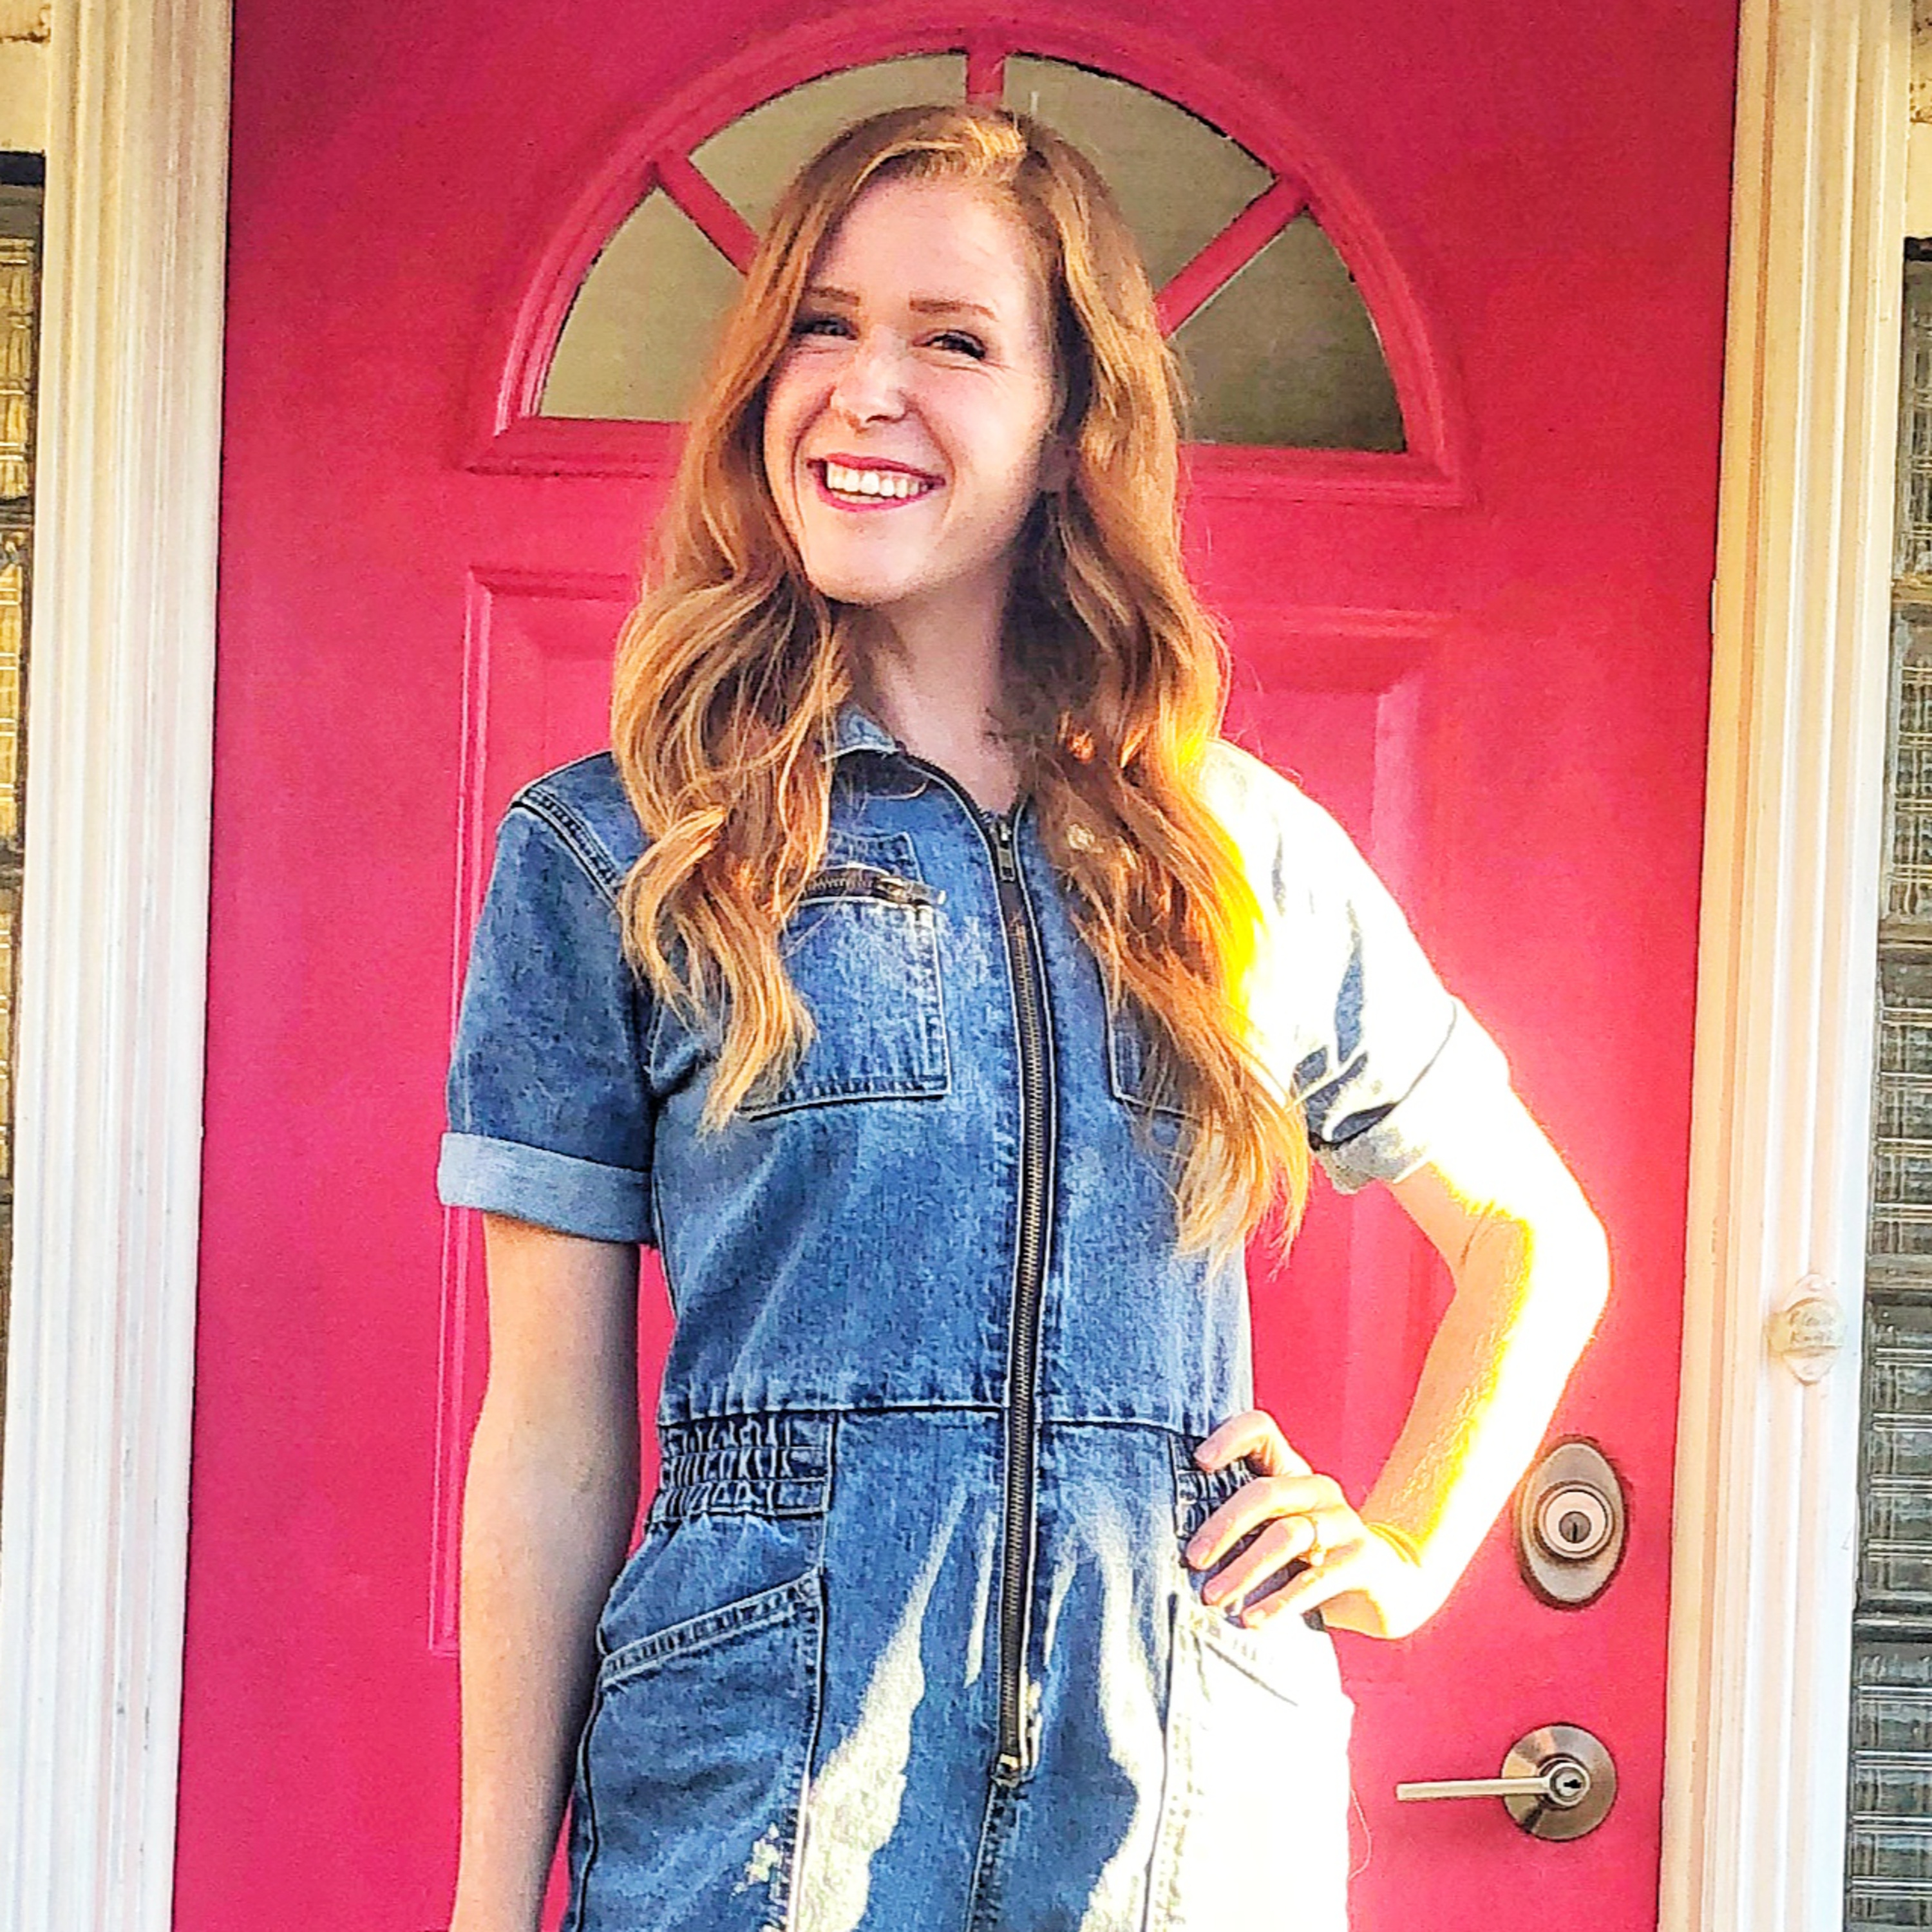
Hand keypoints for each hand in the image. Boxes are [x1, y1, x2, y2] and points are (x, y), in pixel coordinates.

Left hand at [1184, 1408, 1436, 1639]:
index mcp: (1293, 1471)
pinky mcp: (1363, 1559)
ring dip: (1244, 1570)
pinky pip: (1316, 1580)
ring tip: (1213, 1597)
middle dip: (1224, 1527)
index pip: (1262, 1430)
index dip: (1230, 1437)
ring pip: (1287, 1537)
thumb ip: (1242, 1524)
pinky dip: (1280, 1602)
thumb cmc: (1313, 1556)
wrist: (1387, 1586)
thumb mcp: (1279, 1529)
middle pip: (1266, 1493)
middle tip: (1193, 1559)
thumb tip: (1180, 1547)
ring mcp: (1344, 1522)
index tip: (1199, 1463)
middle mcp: (1319, 1488)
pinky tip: (1253, 1621)